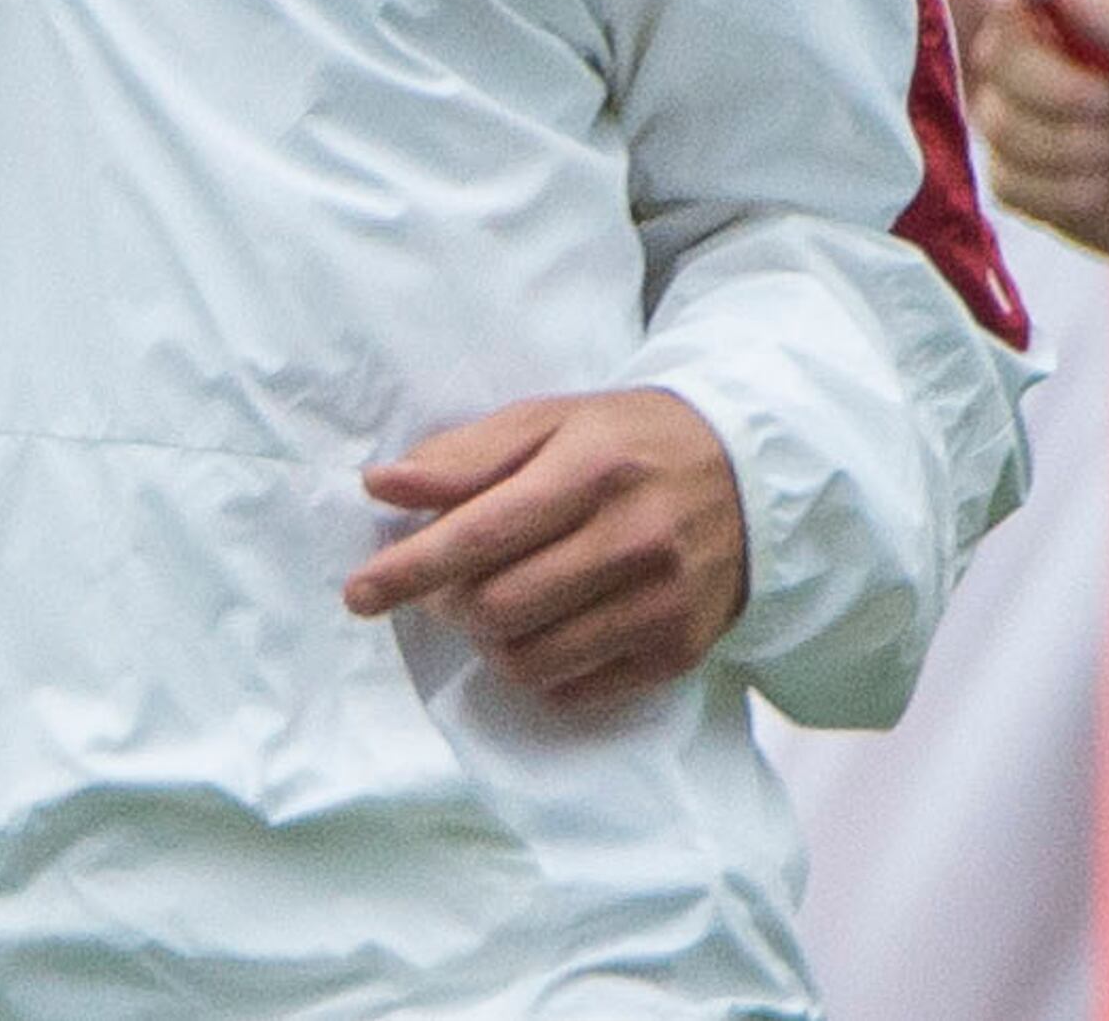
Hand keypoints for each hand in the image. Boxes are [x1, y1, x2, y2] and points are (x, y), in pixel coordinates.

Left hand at [343, 388, 747, 708]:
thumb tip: (381, 486)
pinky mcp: (679, 651)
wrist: (749, 478)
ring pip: (531, 658)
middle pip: (499, 606)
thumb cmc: (624, 443)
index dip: (410, 567)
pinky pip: (573, 688)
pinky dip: (537, 666)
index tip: (359, 592)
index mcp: (591, 468)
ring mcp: (662, 603)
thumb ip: (463, 455)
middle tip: (445, 584)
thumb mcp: (546, 421)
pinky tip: (544, 625)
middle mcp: (634, 539)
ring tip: (495, 600)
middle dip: (449, 602)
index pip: (481, 533)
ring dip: (488, 639)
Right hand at [951, 0, 1108, 272]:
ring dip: (1069, 146)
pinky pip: (1008, 181)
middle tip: (1108, 101)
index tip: (1008, 0)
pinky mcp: (1015, 176)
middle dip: (1055, 88)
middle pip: (993, 52)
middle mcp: (1029, 51)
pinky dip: (1065, 190)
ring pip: (998, 124)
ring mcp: (1016, 114)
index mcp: (1065, 1)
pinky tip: (1100, 185)